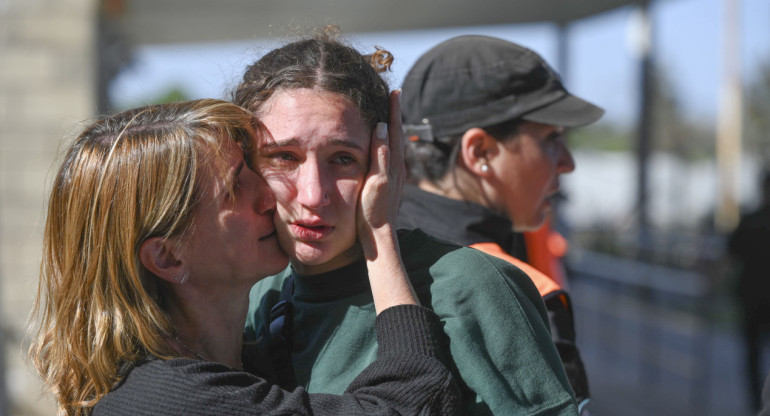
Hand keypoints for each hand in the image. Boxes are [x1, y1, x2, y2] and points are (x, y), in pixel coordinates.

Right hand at [357, 90, 404, 257]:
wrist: (379, 236)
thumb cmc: (373, 210)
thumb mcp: (375, 181)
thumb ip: (380, 154)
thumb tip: (382, 126)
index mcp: (393, 164)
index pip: (395, 130)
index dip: (394, 111)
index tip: (395, 91)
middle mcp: (398, 168)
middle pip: (397, 135)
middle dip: (394, 115)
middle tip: (393, 96)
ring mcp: (395, 176)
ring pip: (394, 145)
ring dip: (391, 129)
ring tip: (388, 115)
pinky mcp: (389, 184)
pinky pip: (390, 156)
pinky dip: (387, 144)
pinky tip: (384, 146)